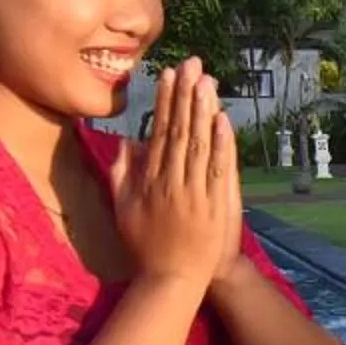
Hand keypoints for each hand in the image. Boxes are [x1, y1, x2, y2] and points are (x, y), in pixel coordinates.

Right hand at [112, 59, 241, 284]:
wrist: (172, 280)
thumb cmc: (146, 245)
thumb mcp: (123, 209)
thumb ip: (122, 174)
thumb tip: (127, 142)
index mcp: (149, 180)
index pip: (159, 133)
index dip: (165, 102)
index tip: (168, 75)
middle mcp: (171, 182)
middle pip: (181, 131)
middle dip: (186, 95)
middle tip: (192, 64)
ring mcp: (195, 193)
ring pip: (200, 144)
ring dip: (204, 110)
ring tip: (206, 80)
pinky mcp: (215, 205)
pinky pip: (219, 169)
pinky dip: (222, 143)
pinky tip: (224, 119)